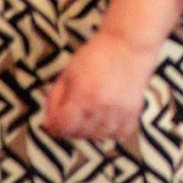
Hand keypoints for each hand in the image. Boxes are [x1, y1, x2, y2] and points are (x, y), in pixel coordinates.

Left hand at [34, 23, 161, 145]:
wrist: (129, 45)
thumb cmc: (95, 56)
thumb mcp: (67, 73)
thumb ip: (54, 100)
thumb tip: (48, 124)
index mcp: (83, 95)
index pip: (62, 127)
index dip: (54, 126)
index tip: (53, 121)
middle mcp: (101, 107)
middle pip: (78, 133)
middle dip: (70, 127)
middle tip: (71, 113)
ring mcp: (119, 112)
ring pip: (97, 137)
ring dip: (89, 130)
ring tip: (89, 113)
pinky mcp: (133, 113)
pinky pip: (118, 134)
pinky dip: (109, 131)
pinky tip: (106, 117)